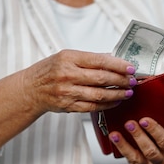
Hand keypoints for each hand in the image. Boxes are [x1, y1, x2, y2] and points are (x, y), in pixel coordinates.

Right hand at [22, 50, 137, 114]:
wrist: (30, 89)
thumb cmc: (50, 70)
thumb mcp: (66, 57)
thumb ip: (89, 58)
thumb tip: (113, 57)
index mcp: (68, 58)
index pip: (99, 60)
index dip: (118, 65)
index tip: (131, 67)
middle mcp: (67, 75)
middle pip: (102, 78)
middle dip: (122, 80)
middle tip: (133, 80)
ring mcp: (68, 92)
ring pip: (100, 95)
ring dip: (117, 94)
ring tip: (128, 92)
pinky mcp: (69, 106)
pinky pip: (93, 107)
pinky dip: (107, 105)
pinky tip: (116, 101)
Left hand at [109, 117, 163, 163]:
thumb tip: (155, 101)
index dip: (155, 131)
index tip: (144, 120)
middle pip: (150, 151)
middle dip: (138, 136)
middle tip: (129, 123)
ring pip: (137, 158)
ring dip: (124, 145)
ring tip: (115, 134)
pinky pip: (130, 160)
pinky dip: (121, 149)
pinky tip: (114, 140)